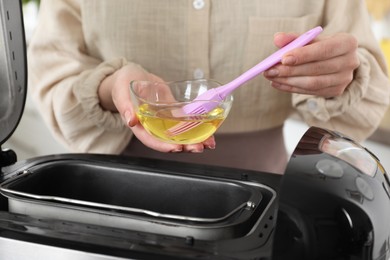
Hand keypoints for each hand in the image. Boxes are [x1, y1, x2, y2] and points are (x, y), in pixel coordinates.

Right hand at [98, 63, 215, 152]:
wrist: (133, 75)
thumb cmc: (124, 83)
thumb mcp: (121, 91)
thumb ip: (125, 105)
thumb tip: (131, 120)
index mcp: (139, 125)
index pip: (151, 140)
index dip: (164, 146)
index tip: (177, 148)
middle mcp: (153, 127)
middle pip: (169, 141)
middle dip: (185, 146)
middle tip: (199, 147)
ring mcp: (164, 121)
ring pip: (180, 134)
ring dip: (195, 140)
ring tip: (209, 143)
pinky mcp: (173, 113)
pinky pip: (186, 122)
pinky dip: (198, 127)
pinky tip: (210, 131)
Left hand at [263, 31, 359, 97]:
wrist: (338, 60)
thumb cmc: (322, 46)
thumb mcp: (311, 39)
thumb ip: (294, 38)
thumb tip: (277, 39)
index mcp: (347, 43)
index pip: (323, 50)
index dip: (303, 55)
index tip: (283, 58)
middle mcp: (350, 62)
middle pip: (316, 69)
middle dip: (290, 70)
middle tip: (270, 70)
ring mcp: (344, 79)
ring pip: (312, 83)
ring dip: (288, 81)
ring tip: (271, 77)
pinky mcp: (336, 91)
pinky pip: (310, 92)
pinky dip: (291, 88)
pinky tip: (278, 83)